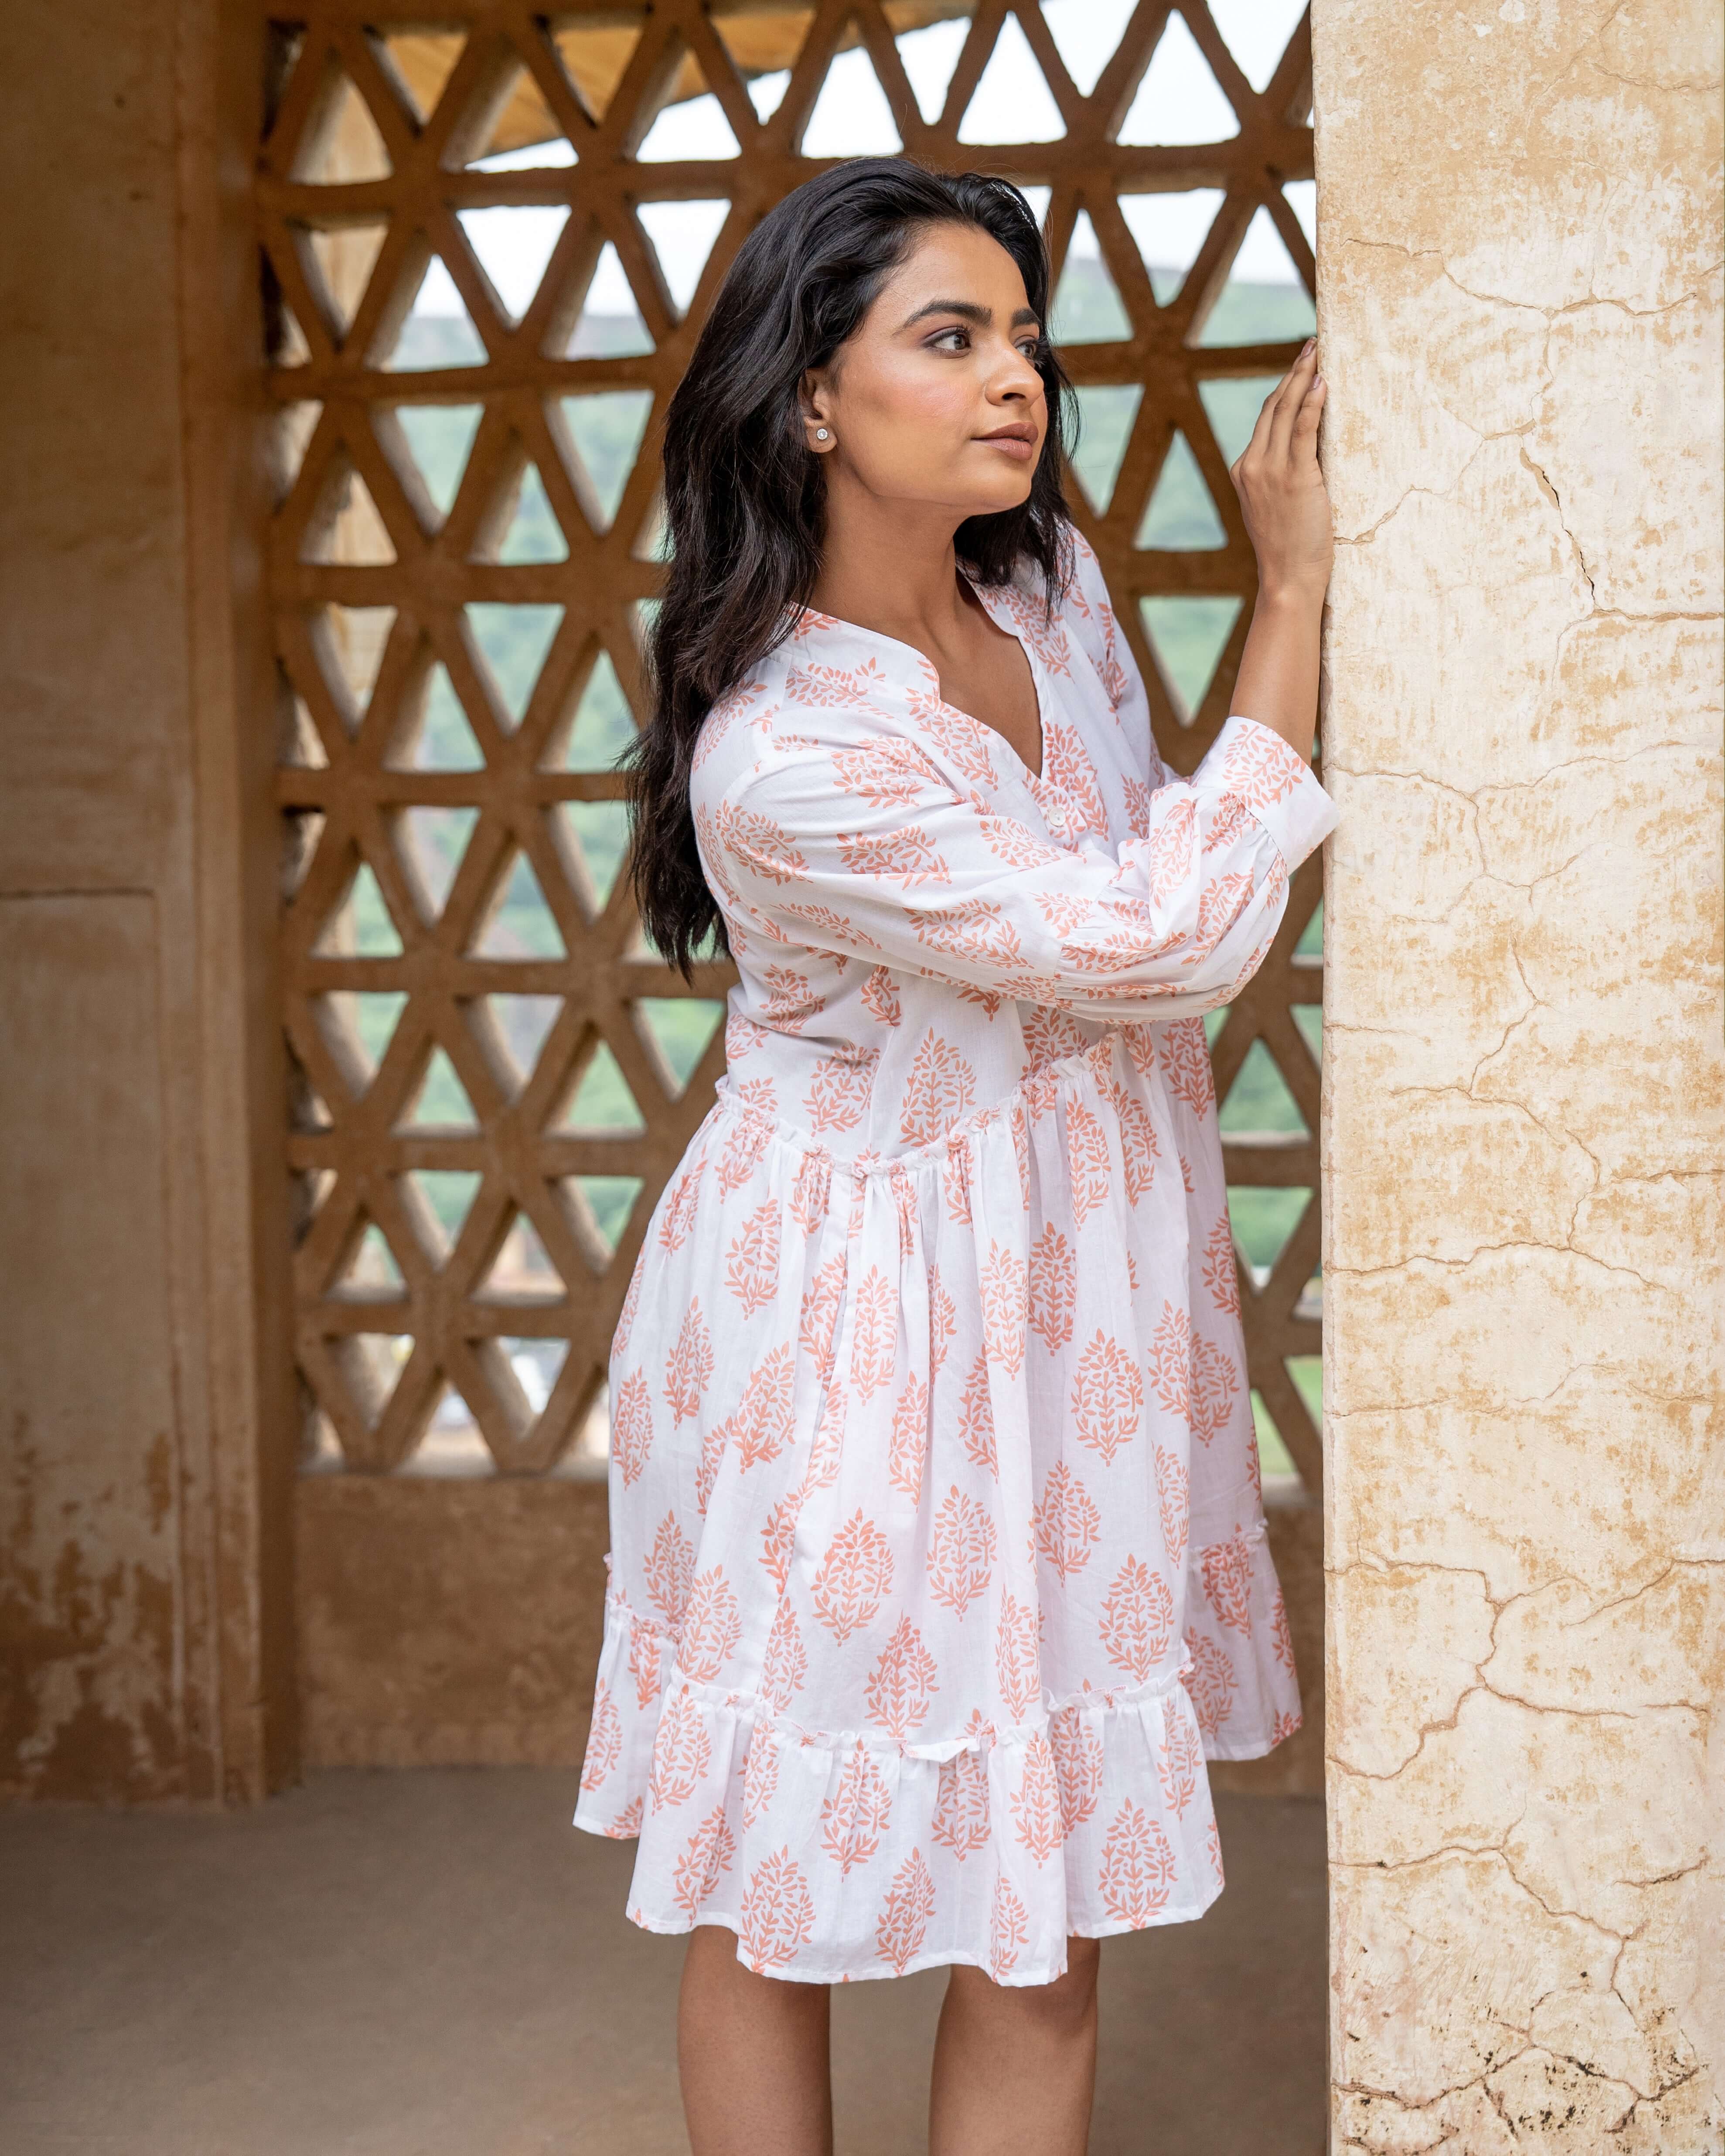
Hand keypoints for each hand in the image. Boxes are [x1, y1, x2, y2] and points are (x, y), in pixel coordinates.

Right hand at [1229, 342, 1331, 605]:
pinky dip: (1311, 403)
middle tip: (1310, 347)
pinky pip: (1302, 430)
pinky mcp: (1293, 477)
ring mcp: (1269, 471)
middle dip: (1292, 373)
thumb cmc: (1291, 549)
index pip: (1264, 420)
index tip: (1299, 367)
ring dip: (1302, 378)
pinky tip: (1322, 384)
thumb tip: (1311, 447)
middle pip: (1272, 407)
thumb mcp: (1278, 506)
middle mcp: (1251, 466)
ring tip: (1317, 353)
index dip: (1283, 390)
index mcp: (1244, 471)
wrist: (1288, 579)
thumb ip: (1284, 476)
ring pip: (1284, 412)